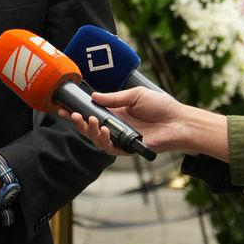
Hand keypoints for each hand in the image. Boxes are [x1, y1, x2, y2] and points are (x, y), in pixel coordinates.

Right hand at [62, 87, 195, 155]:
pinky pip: (110, 148)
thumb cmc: (161, 106)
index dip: (78, 111)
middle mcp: (116, 126)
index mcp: (116, 112)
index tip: (64, 107)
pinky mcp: (128, 148)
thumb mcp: (135, 95)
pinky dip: (105, 139)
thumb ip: (114, 97)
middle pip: (91, 127)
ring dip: (90, 130)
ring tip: (90, 120)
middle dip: (78, 122)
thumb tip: (94, 96)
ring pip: (97, 139)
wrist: (178, 121)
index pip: (92, 113)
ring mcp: (121, 138)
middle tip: (71, 114)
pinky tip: (105, 130)